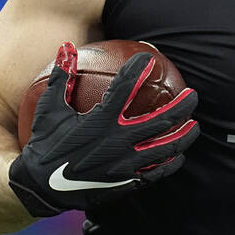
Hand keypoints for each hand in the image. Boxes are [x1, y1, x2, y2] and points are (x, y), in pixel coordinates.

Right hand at [8, 42, 199, 216]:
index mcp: (99, 121)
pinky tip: (177, 155)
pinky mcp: (125, 183)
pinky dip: (170, 163)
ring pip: (164, 149)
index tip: (150, 60)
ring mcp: (124, 165)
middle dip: (181, 106)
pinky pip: (155, 173)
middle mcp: (116, 142)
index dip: (139, 71)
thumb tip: (67, 46)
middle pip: (160, 120)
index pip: (126, 88)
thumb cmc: (44, 143)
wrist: (40, 187)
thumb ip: (61, 77)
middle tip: (192, 95)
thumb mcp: (49, 109)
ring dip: (183, 136)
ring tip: (194, 125)